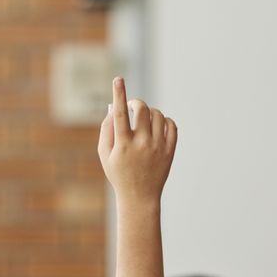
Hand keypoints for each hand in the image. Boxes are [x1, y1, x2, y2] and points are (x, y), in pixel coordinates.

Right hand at [97, 77, 176, 204]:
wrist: (139, 197)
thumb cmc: (119, 174)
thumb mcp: (105, 155)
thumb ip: (106, 129)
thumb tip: (113, 106)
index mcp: (122, 145)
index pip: (121, 113)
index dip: (119, 94)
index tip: (118, 79)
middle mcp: (141, 144)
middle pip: (142, 109)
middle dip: (137, 103)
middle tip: (133, 107)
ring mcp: (157, 147)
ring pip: (158, 115)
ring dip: (150, 112)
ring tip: (144, 121)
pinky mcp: (169, 151)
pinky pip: (171, 125)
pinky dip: (165, 121)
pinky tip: (157, 127)